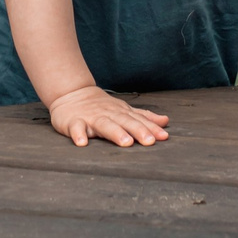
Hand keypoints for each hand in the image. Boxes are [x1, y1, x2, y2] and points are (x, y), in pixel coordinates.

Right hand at [46, 85, 169, 147]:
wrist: (72, 94)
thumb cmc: (102, 107)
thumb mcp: (124, 110)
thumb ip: (143, 117)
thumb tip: (165, 121)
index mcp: (121, 113)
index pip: (138, 120)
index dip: (151, 128)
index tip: (163, 137)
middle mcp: (108, 115)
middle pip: (125, 122)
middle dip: (138, 131)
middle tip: (149, 141)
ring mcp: (91, 118)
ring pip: (104, 125)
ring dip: (115, 133)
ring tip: (125, 142)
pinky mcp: (73, 122)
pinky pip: (76, 128)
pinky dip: (78, 135)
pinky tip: (82, 143)